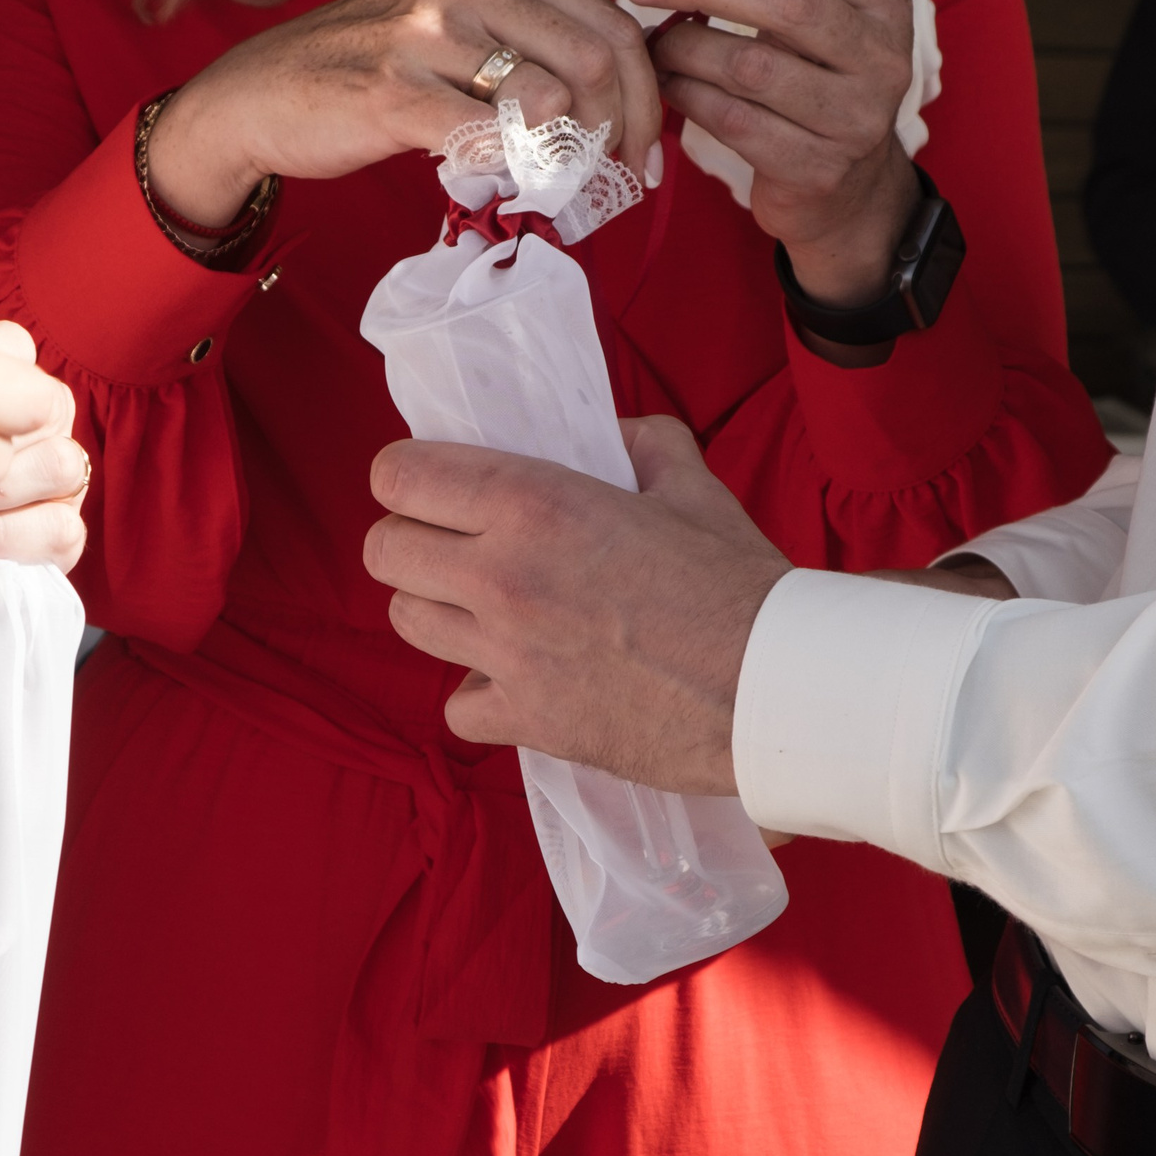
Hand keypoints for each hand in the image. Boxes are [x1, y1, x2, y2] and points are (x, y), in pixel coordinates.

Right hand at [145, 0, 663, 229]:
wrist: (263, 91)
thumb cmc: (370, 66)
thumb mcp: (457, 25)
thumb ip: (528, 42)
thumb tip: (613, 95)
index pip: (609, 21)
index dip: (645, 94)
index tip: (642, 149)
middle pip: (594, 59)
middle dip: (622, 132)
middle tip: (616, 179)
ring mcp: (427, 34)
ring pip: (549, 98)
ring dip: (572, 159)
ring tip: (565, 187)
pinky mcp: (393, 94)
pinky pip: (486, 139)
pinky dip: (515, 174)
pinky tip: (512, 188)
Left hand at [365, 416, 789, 791]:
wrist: (770, 684)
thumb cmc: (738, 585)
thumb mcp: (691, 486)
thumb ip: (642, 446)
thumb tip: (615, 436)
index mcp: (535, 503)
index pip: (400, 477)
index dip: (404, 478)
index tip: (424, 487)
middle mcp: (502, 575)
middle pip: (384, 552)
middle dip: (407, 543)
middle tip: (448, 548)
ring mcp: (506, 654)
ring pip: (406, 623)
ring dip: (435, 610)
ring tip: (478, 609)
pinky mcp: (526, 719)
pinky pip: (456, 706)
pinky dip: (476, 695)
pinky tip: (513, 679)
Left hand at [620, 0, 918, 313]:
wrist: (845, 198)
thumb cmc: (815, 93)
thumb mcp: (816, 24)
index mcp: (883, 3)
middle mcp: (881, 57)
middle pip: (783, 0)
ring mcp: (854, 118)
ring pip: (752, 66)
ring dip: (685, 47)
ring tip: (648, 40)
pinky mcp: (818, 170)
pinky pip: (736, 123)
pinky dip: (690, 98)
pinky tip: (664, 84)